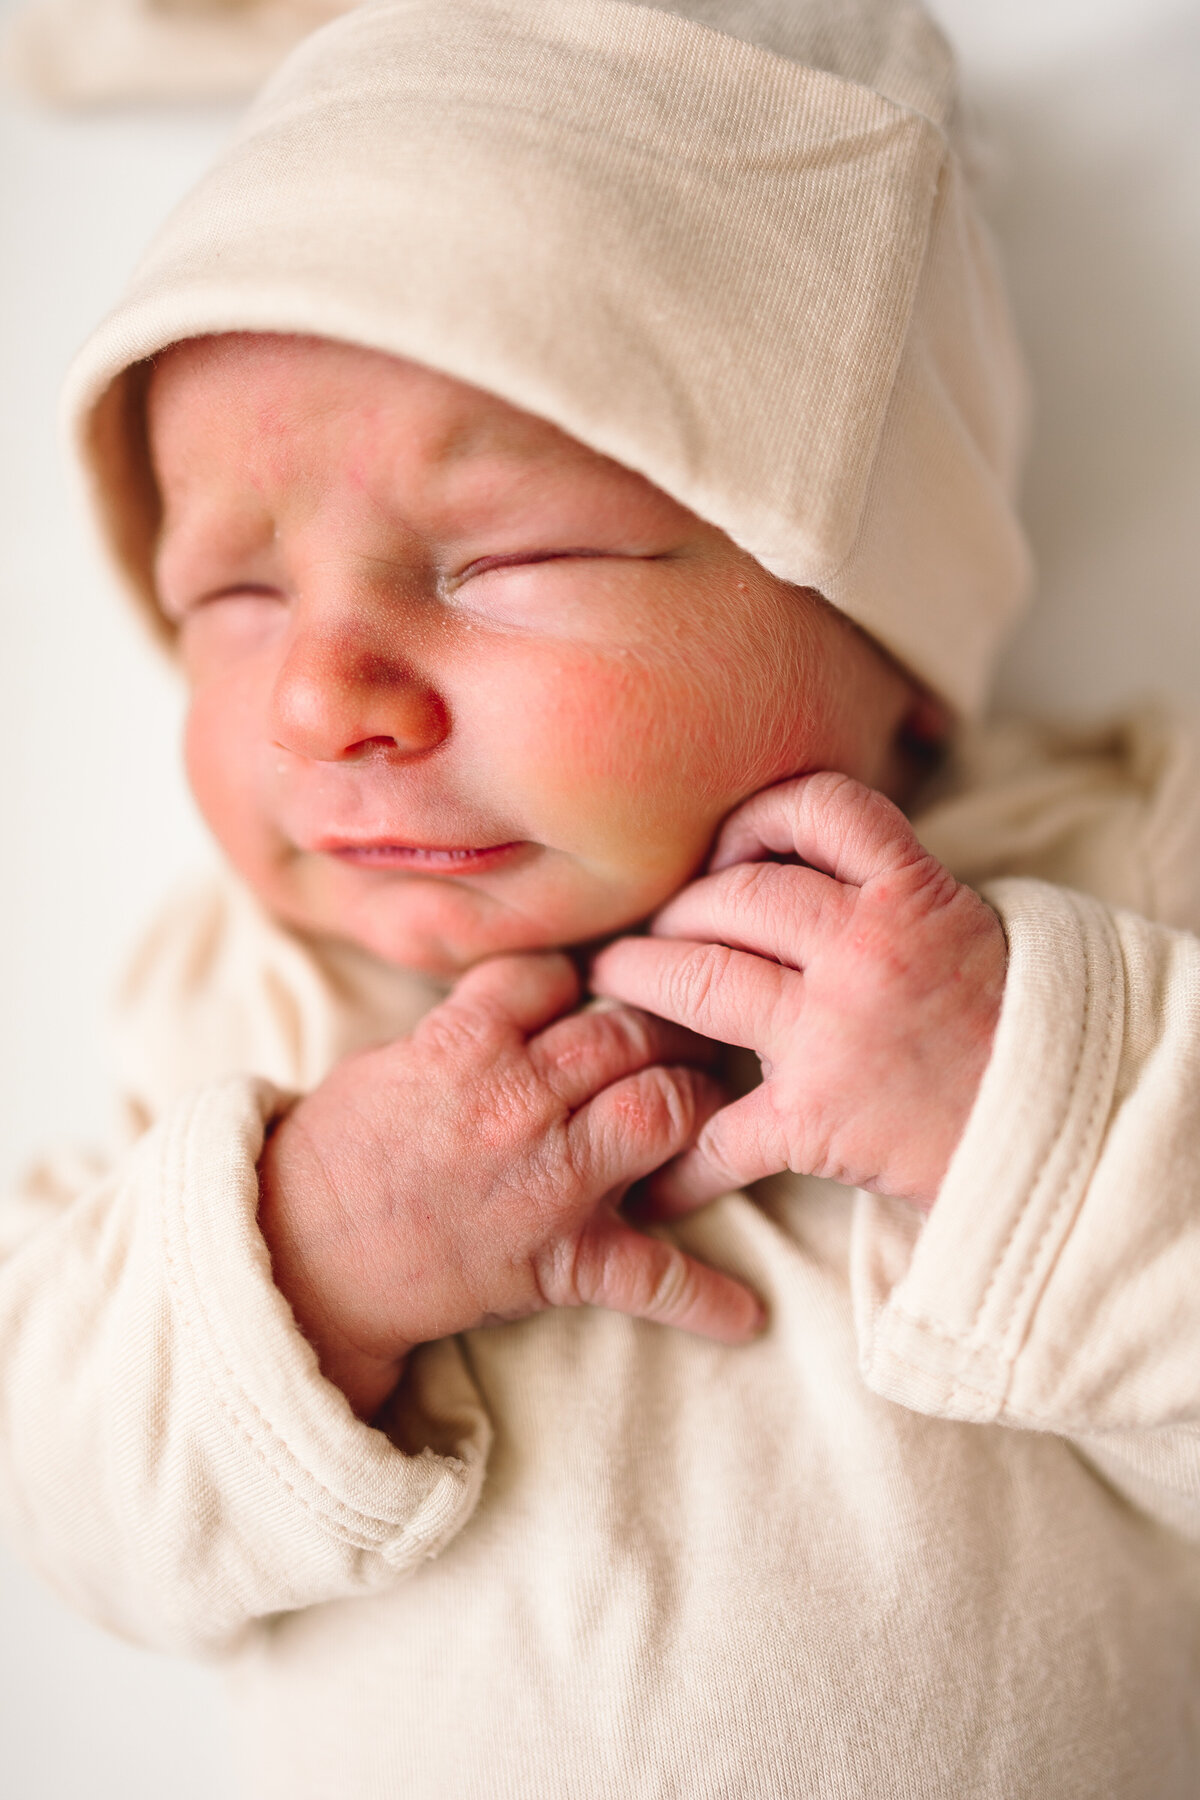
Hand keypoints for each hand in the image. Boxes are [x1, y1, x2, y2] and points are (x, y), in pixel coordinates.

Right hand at [258, 952, 763, 1418]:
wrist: (302, 1258)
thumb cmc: (342, 1151)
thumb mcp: (395, 1057)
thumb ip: (473, 1024)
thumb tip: (544, 997)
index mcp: (465, 1042)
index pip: (556, 974)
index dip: (584, 976)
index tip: (600, 985)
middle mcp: (517, 1101)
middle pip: (626, 1031)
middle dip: (666, 1022)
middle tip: (689, 1025)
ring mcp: (547, 1181)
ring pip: (661, 1111)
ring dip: (697, 1101)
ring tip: (710, 1102)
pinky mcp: (559, 1261)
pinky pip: (649, 1276)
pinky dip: (703, 1298)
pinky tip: (747, 1315)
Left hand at [591, 772, 1005, 1214]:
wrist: (1061, 1134)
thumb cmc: (1006, 1029)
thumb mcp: (964, 926)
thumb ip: (886, 888)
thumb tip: (787, 856)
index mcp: (911, 895)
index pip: (818, 808)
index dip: (756, 817)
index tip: (726, 848)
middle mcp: (867, 950)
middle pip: (733, 895)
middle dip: (676, 908)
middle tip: (651, 927)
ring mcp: (835, 1032)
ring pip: (700, 979)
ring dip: (640, 978)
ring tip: (613, 984)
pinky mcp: (817, 1116)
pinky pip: (723, 1130)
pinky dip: (682, 1157)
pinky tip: (657, 1178)